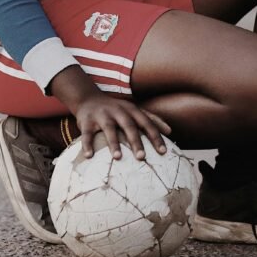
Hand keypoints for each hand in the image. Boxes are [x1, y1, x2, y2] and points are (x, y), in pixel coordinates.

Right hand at [48, 65, 170, 159]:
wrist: (88, 99)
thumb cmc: (116, 109)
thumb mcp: (134, 110)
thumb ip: (151, 119)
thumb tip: (170, 131)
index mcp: (131, 110)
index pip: (146, 123)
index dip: (155, 136)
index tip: (163, 152)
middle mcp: (118, 111)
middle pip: (129, 126)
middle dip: (136, 141)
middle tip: (142, 157)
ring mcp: (102, 115)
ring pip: (109, 129)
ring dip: (114, 143)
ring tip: (118, 157)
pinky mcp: (86, 120)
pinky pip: (86, 133)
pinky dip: (87, 144)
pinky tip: (89, 156)